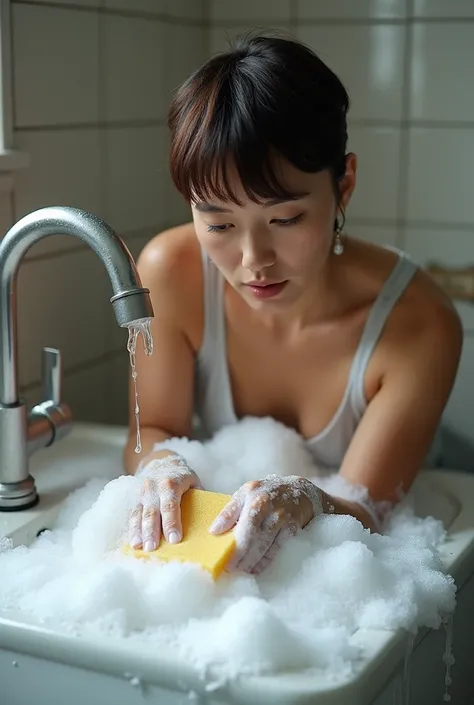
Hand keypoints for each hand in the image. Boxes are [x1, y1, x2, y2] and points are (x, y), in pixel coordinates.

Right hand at [129, 454, 201, 551]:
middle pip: (152, 512)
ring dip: (139, 532)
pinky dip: (132, 529)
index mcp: (170, 483)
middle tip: (152, 548)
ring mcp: (142, 493)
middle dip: (151, 531)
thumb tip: (210, 522)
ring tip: (140, 548)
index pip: (171, 505)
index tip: (174, 539)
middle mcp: (153, 487)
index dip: (172, 522)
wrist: (161, 462)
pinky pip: (132, 515)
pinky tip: (134, 543)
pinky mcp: (134, 499)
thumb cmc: (181, 476)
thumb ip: (198, 499)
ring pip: (139, 514)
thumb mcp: (193, 482)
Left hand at [208, 474, 322, 574]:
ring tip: (240, 570)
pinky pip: (276, 550)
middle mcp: (270, 510)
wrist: (299, 489)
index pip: (242, 528)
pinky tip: (255, 568)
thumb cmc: (266, 492)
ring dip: (251, 562)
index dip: (233, 547)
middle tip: (230, 569)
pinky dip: (265, 561)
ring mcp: (283, 521)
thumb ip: (229, 511)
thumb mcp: (245, 493)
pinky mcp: (292, 530)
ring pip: (265, 547)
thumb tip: (213, 530)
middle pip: (253, 540)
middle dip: (241, 558)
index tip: (223, 560)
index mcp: (255, 499)